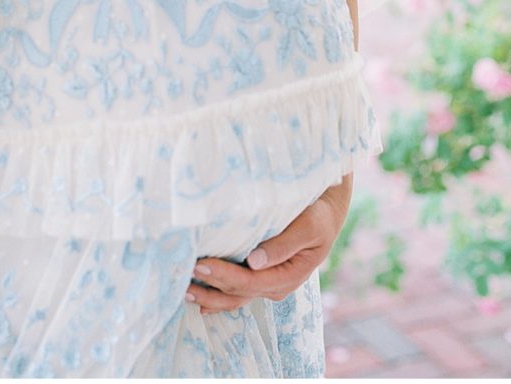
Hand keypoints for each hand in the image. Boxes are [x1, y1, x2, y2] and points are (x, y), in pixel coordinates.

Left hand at [185, 174, 352, 314]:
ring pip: (235, 297)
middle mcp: (276, 286)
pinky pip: (238, 292)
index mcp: (288, 276)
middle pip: (238, 293)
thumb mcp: (309, 226)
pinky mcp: (262, 276)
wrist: (326, 213)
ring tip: (184, 291)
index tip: (201, 264)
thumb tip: (254, 261)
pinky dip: (218, 294)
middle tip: (184, 276)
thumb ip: (283, 244)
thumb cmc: (318, 215)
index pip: (249, 282)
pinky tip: (200, 298)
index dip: (223, 276)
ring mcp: (268, 284)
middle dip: (211, 287)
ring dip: (210, 296)